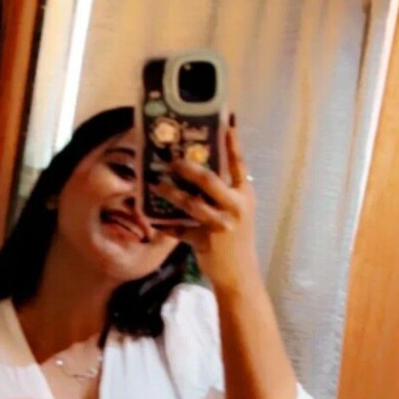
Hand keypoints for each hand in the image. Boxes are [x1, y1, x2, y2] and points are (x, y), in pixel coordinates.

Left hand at [157, 122, 260, 293]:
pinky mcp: (205, 241)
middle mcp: (235, 207)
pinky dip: (166, 224)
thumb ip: (224, 193)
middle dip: (187, 168)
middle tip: (172, 160)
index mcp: (245, 196)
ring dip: (170, 192)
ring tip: (155, 185)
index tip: (226, 124)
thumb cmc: (236, 239)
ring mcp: (221, 225)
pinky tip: (153, 218)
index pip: (239, 165)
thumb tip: (197, 172)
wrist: (240, 274)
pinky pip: (180, 229)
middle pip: (209, 180)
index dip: (232, 144)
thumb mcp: (237, 212)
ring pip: (190, 203)